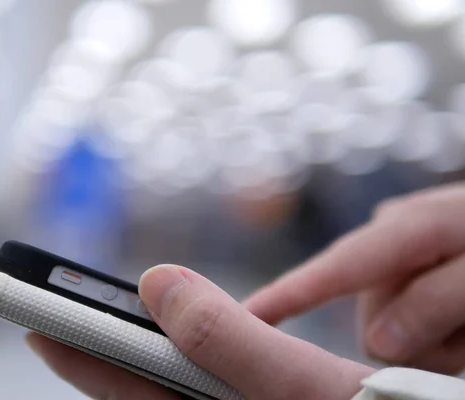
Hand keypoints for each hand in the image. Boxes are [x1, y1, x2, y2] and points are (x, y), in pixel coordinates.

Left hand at [27, 265, 372, 398]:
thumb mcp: (298, 385)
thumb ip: (227, 338)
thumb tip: (157, 283)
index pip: (123, 391)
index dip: (75, 354)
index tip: (34, 321)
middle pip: (136, 387)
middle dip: (95, 347)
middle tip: (56, 312)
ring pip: (165, 382)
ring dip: (134, 347)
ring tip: (105, 319)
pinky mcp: (248, 399)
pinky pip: (195, 381)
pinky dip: (178, 354)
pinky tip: (171, 338)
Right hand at [244, 184, 464, 374]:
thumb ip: (441, 297)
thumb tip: (376, 339)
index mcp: (412, 223)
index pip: (341, 265)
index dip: (290, 294)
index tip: (246, 316)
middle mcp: (394, 235)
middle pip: (369, 314)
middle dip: (417, 339)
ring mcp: (402, 253)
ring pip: (388, 327)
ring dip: (435, 340)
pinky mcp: (411, 272)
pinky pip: (404, 322)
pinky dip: (438, 334)